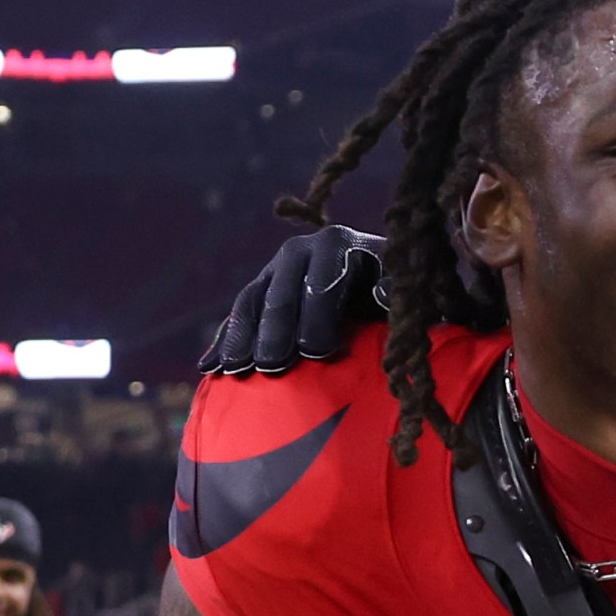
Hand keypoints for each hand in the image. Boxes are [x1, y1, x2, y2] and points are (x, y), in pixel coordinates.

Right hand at [198, 226, 387, 375]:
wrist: (373, 290)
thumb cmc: (396, 296)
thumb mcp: (405, 290)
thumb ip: (396, 291)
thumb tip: (383, 293)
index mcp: (338, 244)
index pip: (323, 278)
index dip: (318, 313)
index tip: (318, 351)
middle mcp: (301, 251)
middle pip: (283, 291)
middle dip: (277, 329)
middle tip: (274, 366)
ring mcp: (274, 271)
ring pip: (253, 302)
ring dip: (244, 337)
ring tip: (238, 371)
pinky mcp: (259, 293)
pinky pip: (238, 318)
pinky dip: (225, 342)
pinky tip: (209, 369)